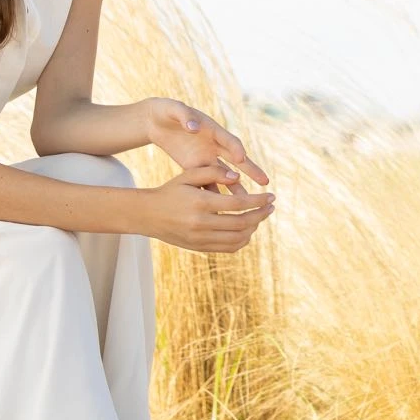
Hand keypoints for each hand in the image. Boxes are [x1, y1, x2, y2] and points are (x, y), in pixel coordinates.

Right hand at [140, 163, 275, 252]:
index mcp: (200, 203)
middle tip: (271, 207)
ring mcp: (200, 238)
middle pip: (242, 223)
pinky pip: (227, 248)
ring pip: (237, 239)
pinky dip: (242, 240)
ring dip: (253, 229)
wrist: (148, 215)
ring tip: (260, 217)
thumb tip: (238, 176)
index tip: (271, 197)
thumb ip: (213, 172)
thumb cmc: (170, 190)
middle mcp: (201, 223)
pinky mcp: (199, 248)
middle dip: (261, 215)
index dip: (259, 201)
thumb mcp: (188, 175)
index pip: (239, 204)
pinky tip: (247, 229)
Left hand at [144, 98, 269, 194]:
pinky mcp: (195, 167)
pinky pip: (207, 182)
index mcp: (212, 129)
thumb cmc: (167, 111)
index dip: (236, 147)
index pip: (228, 139)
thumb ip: (184, 116)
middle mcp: (213, 145)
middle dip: (250, 170)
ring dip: (235, 188)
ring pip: (224, 175)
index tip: (242, 157)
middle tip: (265, 182)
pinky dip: (214, 194)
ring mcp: (206, 157)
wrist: (157, 121)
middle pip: (236, 159)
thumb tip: (193, 127)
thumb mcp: (174, 110)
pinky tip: (220, 208)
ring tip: (247, 202)